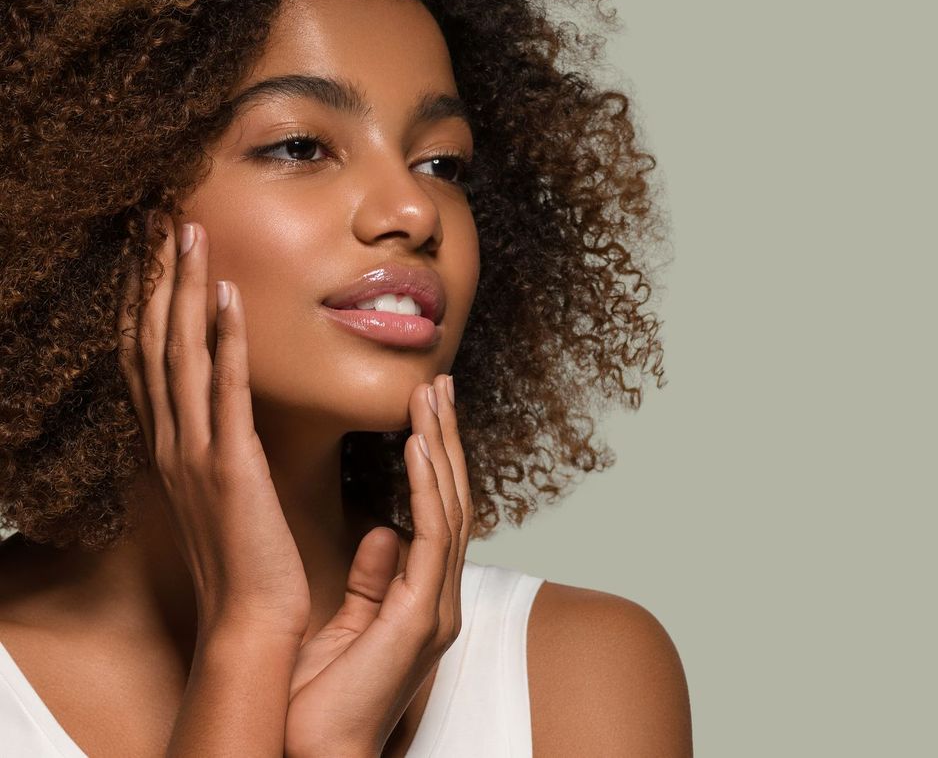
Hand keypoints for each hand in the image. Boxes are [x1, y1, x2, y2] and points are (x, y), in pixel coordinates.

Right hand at [117, 211, 310, 638]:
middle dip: (155, 280)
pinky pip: (223, 390)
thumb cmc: (249, 564)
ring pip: (180, 355)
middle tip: (160, 220)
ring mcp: (195, 454)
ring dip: (182, 291)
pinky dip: (222, 340)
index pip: (153, 361)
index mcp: (175, 449)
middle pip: (154, 344)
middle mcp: (173, 444)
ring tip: (186, 234)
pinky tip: (225, 295)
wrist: (252, 624)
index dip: (149, 304)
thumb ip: (228, 452)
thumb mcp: (231, 494)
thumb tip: (237, 422)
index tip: (155, 253)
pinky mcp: (229, 467)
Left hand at [283, 374, 471, 757]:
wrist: (314, 756)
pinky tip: (418, 446)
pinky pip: (434, 538)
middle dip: (446, 439)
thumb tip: (382, 530)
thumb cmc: (319, 702)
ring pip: (452, 509)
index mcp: (424, 600)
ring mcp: (439, 607)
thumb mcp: (344, 625)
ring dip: (442, 448)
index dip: (434, 460)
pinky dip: (428, 488)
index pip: (437, 514)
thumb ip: (370, 579)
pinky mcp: (423, 617)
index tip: (423, 411)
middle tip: (438, 384)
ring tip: (430, 397)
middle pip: (454, 501)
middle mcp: (441, 598)